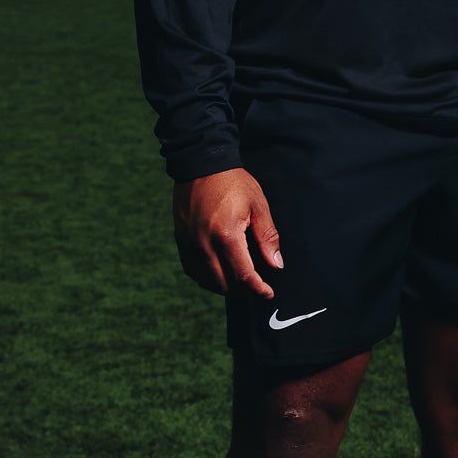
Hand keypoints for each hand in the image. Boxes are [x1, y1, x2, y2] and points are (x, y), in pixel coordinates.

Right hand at [173, 170, 282, 298]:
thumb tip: (276, 265)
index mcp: (226, 236)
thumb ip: (267, 237)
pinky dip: (206, 278)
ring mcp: (189, 243)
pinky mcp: (181, 240)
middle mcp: (204, 244)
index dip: (258, 289)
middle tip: (256, 288)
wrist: (201, 164)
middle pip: (224, 283)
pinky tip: (218, 274)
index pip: (243, 275)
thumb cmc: (233, 183)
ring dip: (224, 287)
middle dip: (243, 291)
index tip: (268, 294)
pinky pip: (192, 270)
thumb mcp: (258, 205)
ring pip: (206, 280)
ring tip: (240, 283)